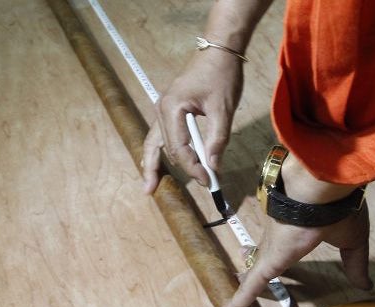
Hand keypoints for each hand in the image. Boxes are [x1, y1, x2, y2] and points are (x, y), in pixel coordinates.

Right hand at [142, 51, 242, 193]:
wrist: (218, 51)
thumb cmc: (221, 75)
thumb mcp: (223, 109)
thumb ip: (217, 140)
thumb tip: (213, 166)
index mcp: (172, 108)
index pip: (179, 149)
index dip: (194, 168)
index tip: (209, 180)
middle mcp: (161, 109)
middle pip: (167, 149)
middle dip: (183, 169)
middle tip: (197, 187)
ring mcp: (162, 109)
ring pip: (154, 143)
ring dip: (154, 164)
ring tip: (150, 186)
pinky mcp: (168, 110)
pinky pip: (159, 136)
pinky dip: (158, 152)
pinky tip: (154, 166)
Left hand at [216, 200, 372, 306]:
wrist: (320, 191)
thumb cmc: (338, 210)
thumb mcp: (353, 240)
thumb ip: (355, 263)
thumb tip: (366, 284)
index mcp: (299, 230)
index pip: (284, 242)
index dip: (275, 248)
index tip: (269, 249)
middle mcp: (280, 237)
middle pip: (263, 252)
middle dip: (253, 257)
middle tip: (242, 264)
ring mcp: (270, 250)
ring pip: (253, 267)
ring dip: (243, 276)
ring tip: (232, 282)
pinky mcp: (267, 262)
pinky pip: (250, 287)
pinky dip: (237, 302)